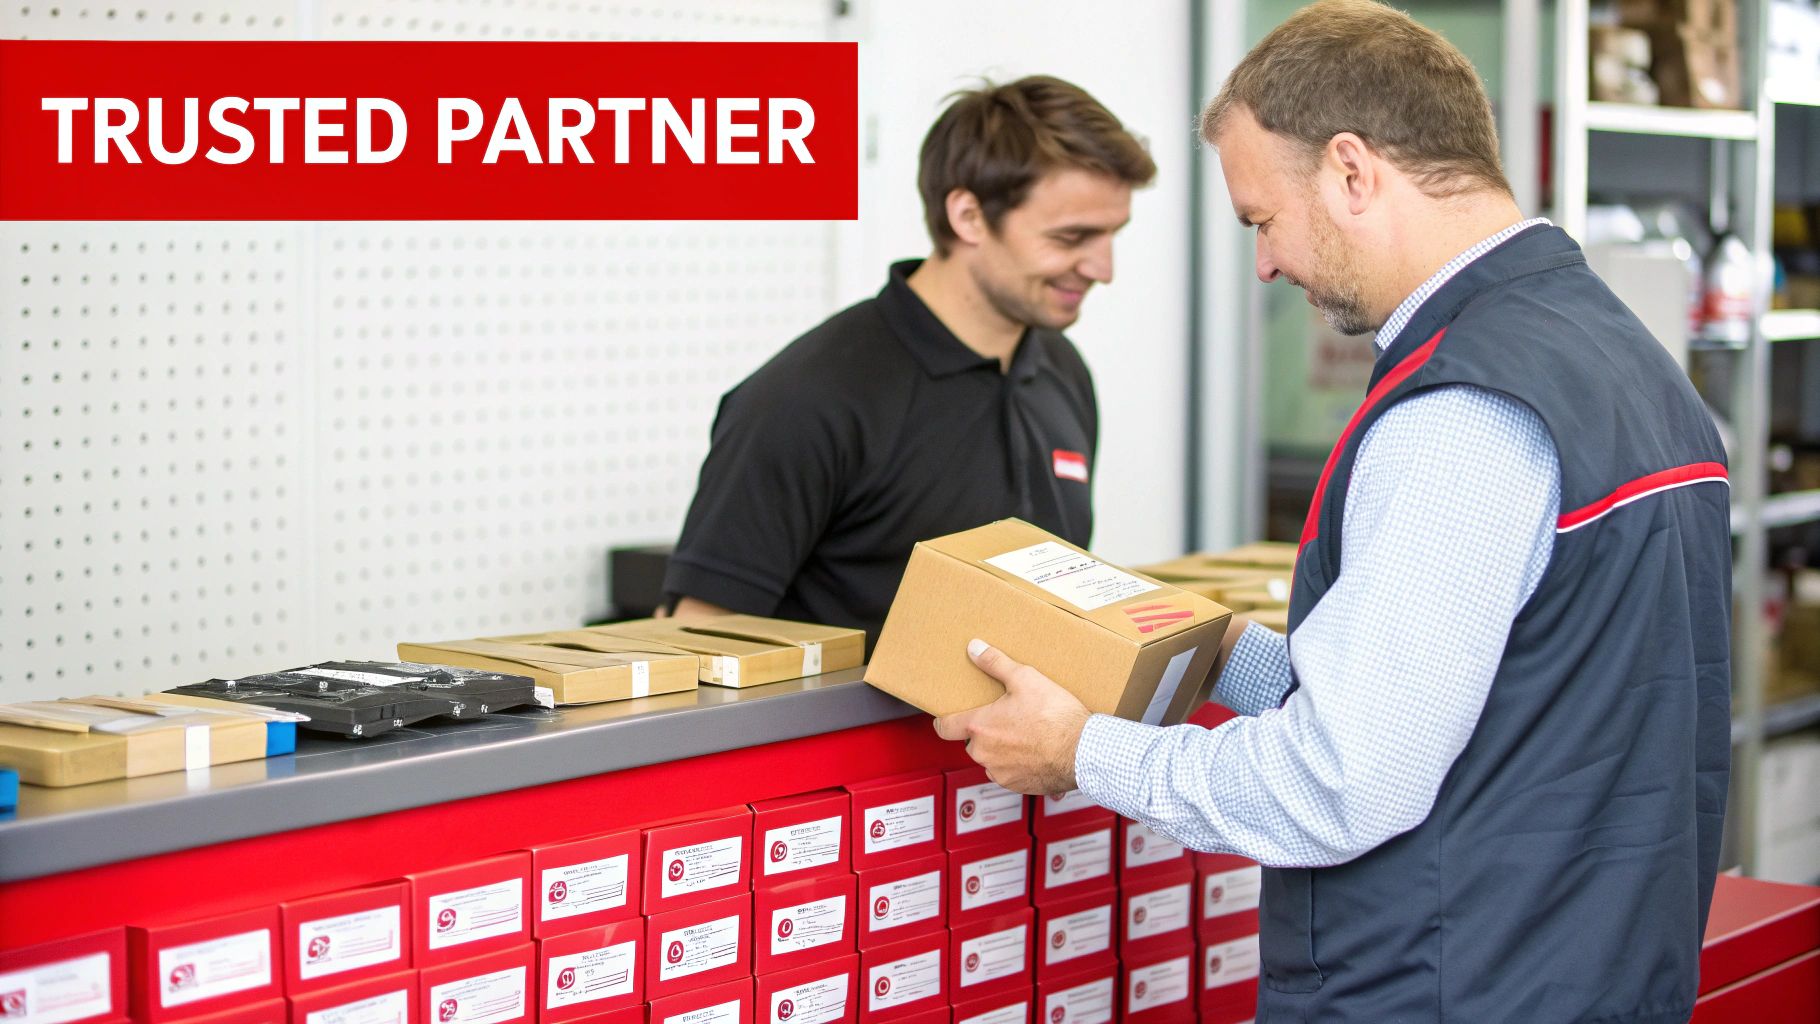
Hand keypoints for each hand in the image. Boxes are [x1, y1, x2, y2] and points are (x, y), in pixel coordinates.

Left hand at [932, 639, 1091, 795]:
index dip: (944, 720)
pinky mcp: (1018, 786)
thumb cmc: (1056, 717)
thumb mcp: (1026, 679)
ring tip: (1025, 734)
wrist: (1083, 751)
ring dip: (1002, 748)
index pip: (944, 727)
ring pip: (991, 758)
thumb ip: (996, 663)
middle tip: (1007, 718)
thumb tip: (976, 649)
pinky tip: (1036, 750)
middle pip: (972, 741)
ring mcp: (1000, 772)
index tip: (948, 717)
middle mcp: (984, 754)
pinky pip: (1009, 773)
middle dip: (986, 731)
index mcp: (980, 727)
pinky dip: (1018, 763)